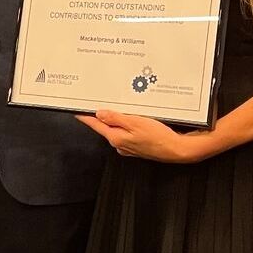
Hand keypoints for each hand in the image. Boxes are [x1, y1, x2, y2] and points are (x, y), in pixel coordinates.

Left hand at [77, 109, 210, 163]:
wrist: (177, 150)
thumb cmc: (159, 136)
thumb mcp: (135, 122)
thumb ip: (116, 118)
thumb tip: (99, 114)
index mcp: (115, 137)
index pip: (95, 124)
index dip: (85, 116)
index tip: (75, 110)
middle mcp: (119, 144)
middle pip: (105, 127)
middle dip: (103, 115)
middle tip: (101, 103)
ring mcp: (127, 147)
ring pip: (117, 130)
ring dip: (117, 120)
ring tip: (123, 110)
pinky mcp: (135, 147)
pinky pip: (126, 134)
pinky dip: (127, 126)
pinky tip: (135, 121)